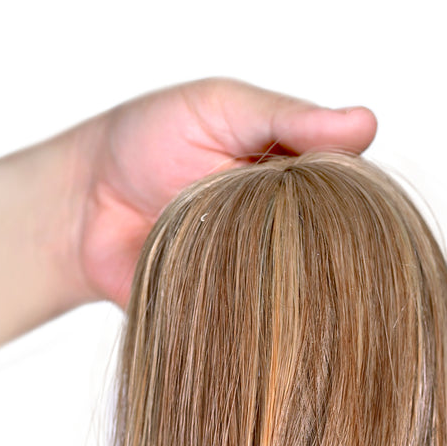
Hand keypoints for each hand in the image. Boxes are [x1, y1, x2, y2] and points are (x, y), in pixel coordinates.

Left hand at [68, 76, 377, 308]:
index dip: (356, 203)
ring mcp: (266, 284)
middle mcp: (294, 236)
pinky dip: (252, 326)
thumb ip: (287, 119)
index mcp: (303, 181)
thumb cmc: (148, 140)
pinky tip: (237, 309)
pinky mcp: (233, 324)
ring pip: (305, 303)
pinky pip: (259, 335)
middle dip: (316, 251)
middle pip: (338, 257)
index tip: (327, 197)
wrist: (80, 207)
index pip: (356, 199)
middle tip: (267, 230)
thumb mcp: (221, 110)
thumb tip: (367, 123)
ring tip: (243, 263)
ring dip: (286, 292)